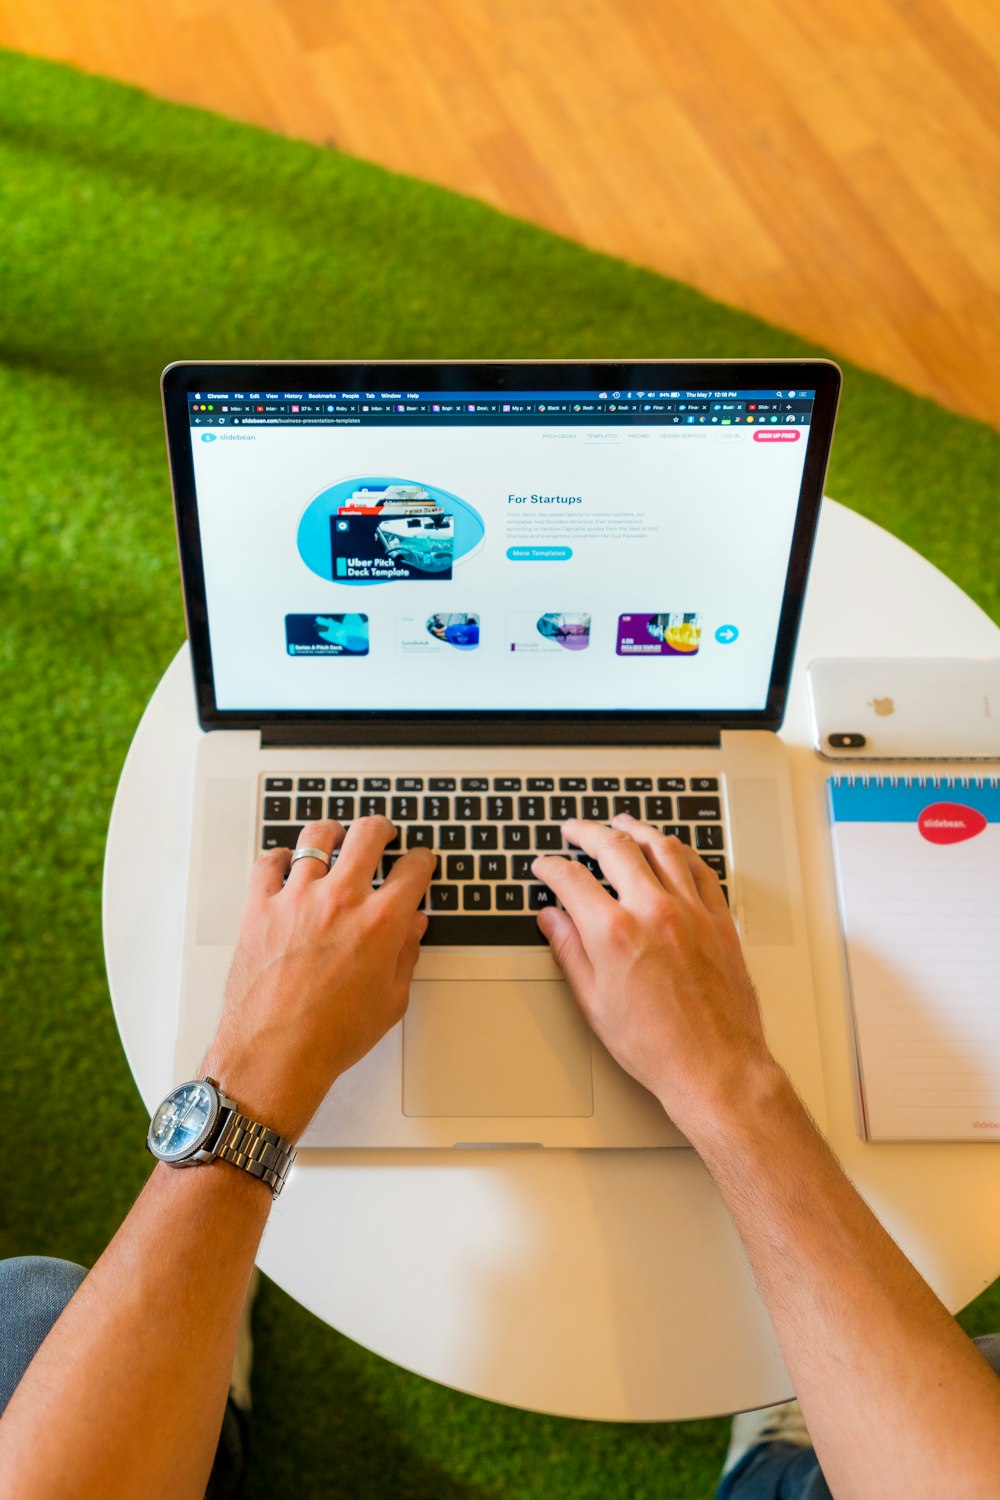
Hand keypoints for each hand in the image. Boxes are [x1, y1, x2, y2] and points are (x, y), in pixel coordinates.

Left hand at [200, 817, 434, 1140]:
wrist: (275, 1055)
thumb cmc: (330, 1036)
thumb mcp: (390, 1001)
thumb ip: (406, 955)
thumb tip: (412, 928)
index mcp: (380, 922)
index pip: (412, 869)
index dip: (421, 861)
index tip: (419, 862)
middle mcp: (340, 900)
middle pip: (367, 835)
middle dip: (380, 829)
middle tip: (381, 833)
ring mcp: (297, 899)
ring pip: (316, 837)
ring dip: (331, 834)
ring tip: (334, 837)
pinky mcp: (260, 908)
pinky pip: (268, 864)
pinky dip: (280, 858)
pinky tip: (287, 863)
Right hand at [533, 815, 779, 1136]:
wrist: (715, 1067)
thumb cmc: (657, 1046)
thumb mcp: (594, 1003)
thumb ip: (570, 952)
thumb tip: (553, 920)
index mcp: (614, 933)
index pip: (572, 879)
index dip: (551, 867)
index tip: (545, 866)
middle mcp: (654, 912)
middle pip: (616, 847)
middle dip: (588, 832)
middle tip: (575, 829)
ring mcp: (691, 912)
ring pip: (662, 847)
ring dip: (637, 829)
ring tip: (622, 823)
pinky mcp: (719, 921)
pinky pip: (701, 870)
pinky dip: (682, 852)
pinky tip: (672, 850)